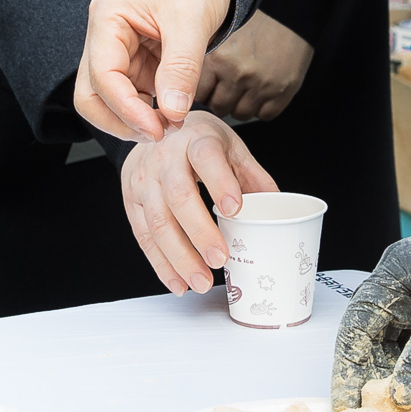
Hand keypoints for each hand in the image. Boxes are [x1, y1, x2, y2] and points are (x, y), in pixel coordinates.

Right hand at [76, 0, 231, 140]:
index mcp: (107, 17)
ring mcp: (117, 49)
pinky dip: (147, 109)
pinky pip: (131, 93)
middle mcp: (104, 35)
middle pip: (91, 94)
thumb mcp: (192, 19)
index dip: (126, 109)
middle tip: (158, 133)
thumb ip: (181, 67)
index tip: (156, 129)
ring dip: (135, 118)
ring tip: (170, 124)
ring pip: (109, 99)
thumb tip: (172, 113)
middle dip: (120, 120)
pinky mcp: (134, 60)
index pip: (102, 76)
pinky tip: (170, 113)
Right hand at [120, 112, 277, 293]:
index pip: (206, 157)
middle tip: (221, 259)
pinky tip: (178, 282)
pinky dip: (161, 264)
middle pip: (179, 196)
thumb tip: (279, 207)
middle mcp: (165, 158)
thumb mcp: (230, 146)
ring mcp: (144, 179)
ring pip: (158, 222)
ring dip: (180, 258)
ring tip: (201, 282)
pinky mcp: (131, 200)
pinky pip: (144, 237)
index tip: (235, 209)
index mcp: (197, 139)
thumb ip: (252, 176)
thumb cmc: (198, 141)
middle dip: (200, 232)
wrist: (155, 129)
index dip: (220, 182)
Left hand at [195, 11, 313, 121]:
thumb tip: (182, 84)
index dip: (204, 88)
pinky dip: (263, 106)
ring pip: (240, 113)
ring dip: (241, 103)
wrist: (291, 11)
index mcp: (218, 56)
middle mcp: (238, 72)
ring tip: (246, 85)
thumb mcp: (219, 31)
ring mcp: (261, 84)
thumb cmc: (252, 21)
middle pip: (218, 106)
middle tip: (230, 83)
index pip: (198, 92)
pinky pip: (265, 114)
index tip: (211, 81)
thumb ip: (202, 57)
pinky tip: (263, 88)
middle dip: (222, 98)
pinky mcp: (282, 91)